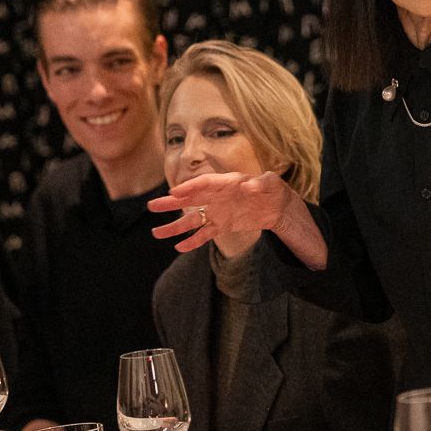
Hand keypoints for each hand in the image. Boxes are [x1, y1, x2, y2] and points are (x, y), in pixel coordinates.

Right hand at [148, 171, 295, 252]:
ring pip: (193, 219)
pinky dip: (193, 240)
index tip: (174, 193)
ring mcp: (218, 211)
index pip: (205, 183)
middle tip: (152, 206)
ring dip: (175, 226)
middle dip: (171, 203)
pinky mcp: (222, 225)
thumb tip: (250, 186)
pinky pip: (205, 233)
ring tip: (156, 233)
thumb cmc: (274, 190)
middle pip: (191, 199)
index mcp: (227, 182)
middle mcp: (218, 196)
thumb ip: (261, 183)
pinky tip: (179, 247)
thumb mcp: (272, 184)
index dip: (190, 188)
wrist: (278, 207)